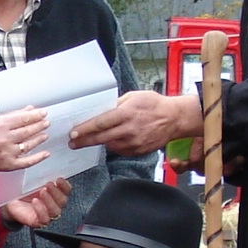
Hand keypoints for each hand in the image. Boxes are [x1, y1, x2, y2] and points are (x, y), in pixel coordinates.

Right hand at [0, 107, 50, 171]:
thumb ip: (13, 115)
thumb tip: (30, 110)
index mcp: (0, 125)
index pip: (23, 119)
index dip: (35, 115)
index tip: (43, 113)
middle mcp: (5, 139)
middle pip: (27, 131)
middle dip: (39, 125)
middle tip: (46, 122)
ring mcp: (8, 152)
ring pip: (28, 145)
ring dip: (39, 139)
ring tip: (44, 134)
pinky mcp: (9, 164)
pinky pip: (26, 162)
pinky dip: (38, 158)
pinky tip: (46, 153)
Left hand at [0, 177, 70, 228]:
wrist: (10, 203)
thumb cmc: (23, 192)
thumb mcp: (32, 181)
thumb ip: (40, 176)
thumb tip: (44, 164)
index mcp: (55, 193)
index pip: (66, 190)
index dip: (64, 185)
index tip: (59, 179)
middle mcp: (54, 204)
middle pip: (63, 200)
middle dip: (56, 192)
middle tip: (48, 185)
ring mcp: (48, 214)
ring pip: (56, 210)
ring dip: (50, 201)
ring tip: (42, 192)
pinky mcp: (39, 221)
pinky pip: (45, 219)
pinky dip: (41, 210)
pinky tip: (35, 202)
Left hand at [67, 90, 201, 155]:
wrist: (175, 119)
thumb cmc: (154, 105)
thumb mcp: (134, 97)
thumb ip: (116, 104)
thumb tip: (100, 110)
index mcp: (126, 114)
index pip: (100, 123)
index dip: (85, 129)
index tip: (73, 133)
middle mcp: (129, 130)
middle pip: (101, 138)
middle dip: (84, 141)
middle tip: (72, 143)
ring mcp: (134, 142)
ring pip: (109, 145)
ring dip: (98, 143)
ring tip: (87, 140)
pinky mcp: (138, 151)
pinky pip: (120, 150)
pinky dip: (113, 146)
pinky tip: (111, 140)